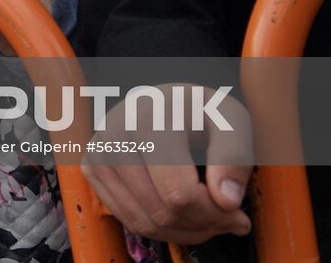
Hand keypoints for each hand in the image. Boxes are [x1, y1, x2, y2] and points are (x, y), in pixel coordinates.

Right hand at [83, 86, 252, 244]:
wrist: (162, 99)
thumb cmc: (200, 111)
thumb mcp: (231, 120)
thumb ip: (234, 156)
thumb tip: (226, 201)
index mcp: (147, 121)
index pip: (179, 195)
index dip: (215, 214)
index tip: (239, 213)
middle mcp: (113, 137)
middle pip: (161, 213)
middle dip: (203, 225)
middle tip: (229, 218)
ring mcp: (97, 154)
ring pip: (144, 224)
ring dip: (184, 231)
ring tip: (208, 215)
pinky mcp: (91, 169)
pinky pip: (129, 220)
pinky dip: (162, 227)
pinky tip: (182, 212)